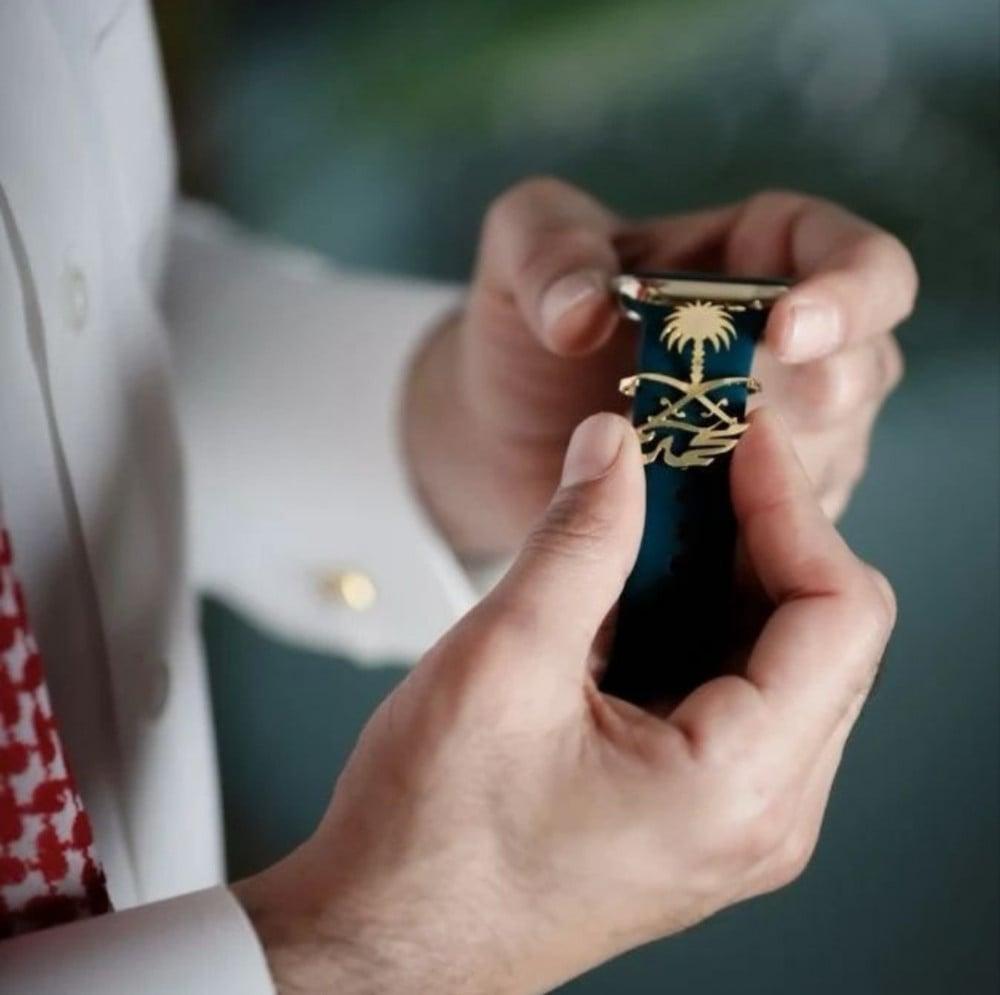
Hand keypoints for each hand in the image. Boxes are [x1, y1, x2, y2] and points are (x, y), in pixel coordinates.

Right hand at [235, 410, 895, 993]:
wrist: (385, 939)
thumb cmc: (430, 841)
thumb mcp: (502, 664)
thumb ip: (576, 539)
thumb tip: (616, 446)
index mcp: (735, 788)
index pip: (836, 614)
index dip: (791, 505)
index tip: (740, 437)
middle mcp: (762, 813)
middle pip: (822, 631)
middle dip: (761, 529)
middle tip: (694, 457)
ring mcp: (733, 814)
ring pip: (780, 656)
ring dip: (727, 569)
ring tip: (661, 505)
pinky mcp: (695, 803)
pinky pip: (734, 689)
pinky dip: (697, 617)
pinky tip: (636, 578)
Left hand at [405, 180, 915, 555]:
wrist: (503, 425)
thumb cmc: (529, 318)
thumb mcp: (524, 248)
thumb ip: (550, 253)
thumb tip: (584, 311)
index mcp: (765, 256)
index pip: (862, 261)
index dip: (850, 293)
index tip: (788, 330)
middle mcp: (795, 349)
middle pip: (860, 370)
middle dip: (813, 398)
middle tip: (730, 415)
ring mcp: (784, 435)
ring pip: (824, 459)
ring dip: (762, 474)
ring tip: (668, 474)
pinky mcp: (754, 510)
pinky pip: (775, 530)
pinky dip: (733, 532)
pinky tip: (667, 527)